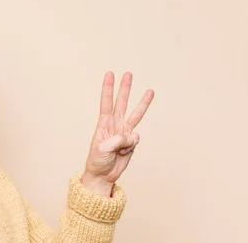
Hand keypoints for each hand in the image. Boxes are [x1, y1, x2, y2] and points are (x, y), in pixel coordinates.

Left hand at [81, 72, 153, 195]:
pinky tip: (123, 151)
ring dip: (143, 103)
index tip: (109, 74)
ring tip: (150, 91)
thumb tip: (130, 135)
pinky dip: (131, 145)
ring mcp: (124, 132)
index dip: (108, 88)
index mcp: (103, 123)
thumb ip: (116, 140)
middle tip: (128, 73)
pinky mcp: (131, 141)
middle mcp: (114, 124)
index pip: (106, 102)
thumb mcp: (101, 149)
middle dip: (124, 88)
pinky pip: (136, 139)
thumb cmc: (97, 161)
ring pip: (135, 114)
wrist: (103, 175)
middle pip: (121, 102)